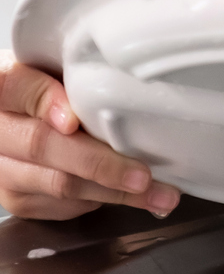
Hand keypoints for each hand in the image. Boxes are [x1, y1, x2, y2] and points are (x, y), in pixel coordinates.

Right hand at [0, 54, 179, 219]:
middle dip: (100, 164)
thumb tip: (117, 90)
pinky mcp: (17, 198)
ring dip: (114, 193)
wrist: (33, 117)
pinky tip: (133, 196)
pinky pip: (61, 205)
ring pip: (57, 184)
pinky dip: (103, 200)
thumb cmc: (60, 86)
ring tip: (158, 195)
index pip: (15, 86)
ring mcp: (3, 168)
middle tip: (143, 175)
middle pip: (41, 146)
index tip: (72, 121)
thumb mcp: (64, 68)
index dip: (44, 102)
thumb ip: (77, 75)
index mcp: (3, 85)